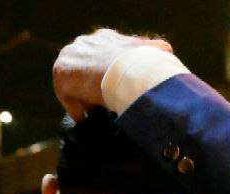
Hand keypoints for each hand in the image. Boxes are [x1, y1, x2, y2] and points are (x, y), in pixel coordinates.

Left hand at [53, 29, 172, 120]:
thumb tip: (167, 51)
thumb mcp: (152, 54)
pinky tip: (84, 119)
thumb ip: (154, 53)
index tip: (113, 90)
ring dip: (84, 97)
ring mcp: (72, 55)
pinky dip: (75, 107)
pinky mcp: (61, 71)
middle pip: (87, 69)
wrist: (126, 69)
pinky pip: (66, 94)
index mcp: (106, 38)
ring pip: (76, 81)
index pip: (104, 57)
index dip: (109, 75)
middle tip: (102, 104)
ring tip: (93, 113)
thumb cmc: (143, 63)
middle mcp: (86, 42)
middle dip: (94, 86)